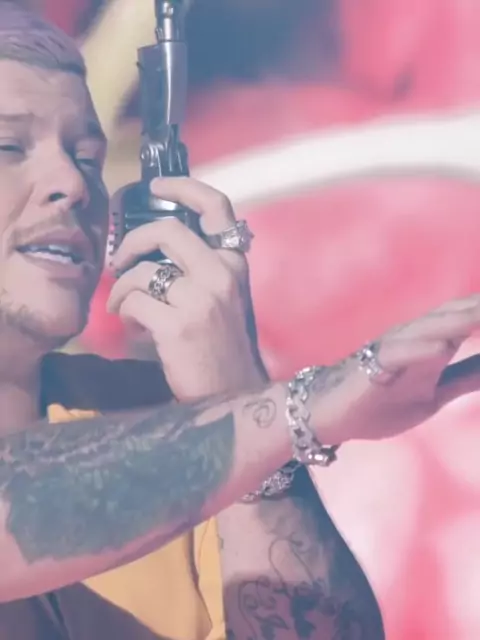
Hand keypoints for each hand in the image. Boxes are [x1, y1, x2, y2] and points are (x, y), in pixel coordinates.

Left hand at [108, 177, 265, 400]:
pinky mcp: (179, 327)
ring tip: (122, 305)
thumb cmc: (224, 345)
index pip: (217, 207)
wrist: (233, 393)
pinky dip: (123, 311)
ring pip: (141, 272)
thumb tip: (153, 249)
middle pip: (166, 230)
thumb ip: (201, 267)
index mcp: (235, 264)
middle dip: (131, 241)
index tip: (157, 187)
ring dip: (121, 287)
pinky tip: (132, 325)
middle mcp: (222, 275)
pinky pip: (132, 301)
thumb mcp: (225, 297)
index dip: (184, 187)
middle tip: (118, 259)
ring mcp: (201, 300)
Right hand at [311, 294, 479, 442]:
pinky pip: (396, 357)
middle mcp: (415, 336)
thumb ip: (466, 376)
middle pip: (459, 315)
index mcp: (433, 340)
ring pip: (432, 328)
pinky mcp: (371, 367)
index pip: (473, 319)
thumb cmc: (380, 401)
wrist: (329, 414)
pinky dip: (419, 351)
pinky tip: (442, 348)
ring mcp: (392, 349)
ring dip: (463, 319)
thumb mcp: (435, 393)